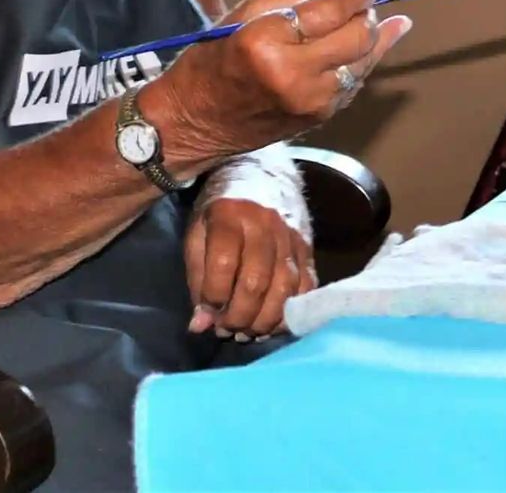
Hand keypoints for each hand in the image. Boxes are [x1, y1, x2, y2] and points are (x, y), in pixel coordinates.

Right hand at [143, 0, 411, 168]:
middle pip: (358, 36)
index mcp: (266, 42)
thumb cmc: (212, 60)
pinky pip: (356, 81)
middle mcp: (294, 75)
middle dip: (366, 13)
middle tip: (362, 0)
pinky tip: (372, 43)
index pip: (331, 10)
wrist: (193, 123)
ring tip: (360, 20)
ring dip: (369, 36)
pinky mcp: (320, 117)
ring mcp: (311, 101)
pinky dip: (361, 59)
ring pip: (365, 60)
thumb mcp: (244, 13)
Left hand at [183, 197, 314, 338]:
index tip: (206, 314)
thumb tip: (200, 325)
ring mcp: (291, 236)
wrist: (261, 173)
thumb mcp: (197, 232)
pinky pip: (306, 287)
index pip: (223, 265)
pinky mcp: (308, 248)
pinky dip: (291, 313)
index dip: (213, 297)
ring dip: (264, 320)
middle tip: (225, 330)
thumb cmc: (221, 209)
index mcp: (229, 215)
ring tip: (246, 331)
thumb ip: (197, 278)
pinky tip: (273, 323)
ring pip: (284, 289)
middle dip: (238, 316)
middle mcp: (264, 225)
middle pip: (255, 282)